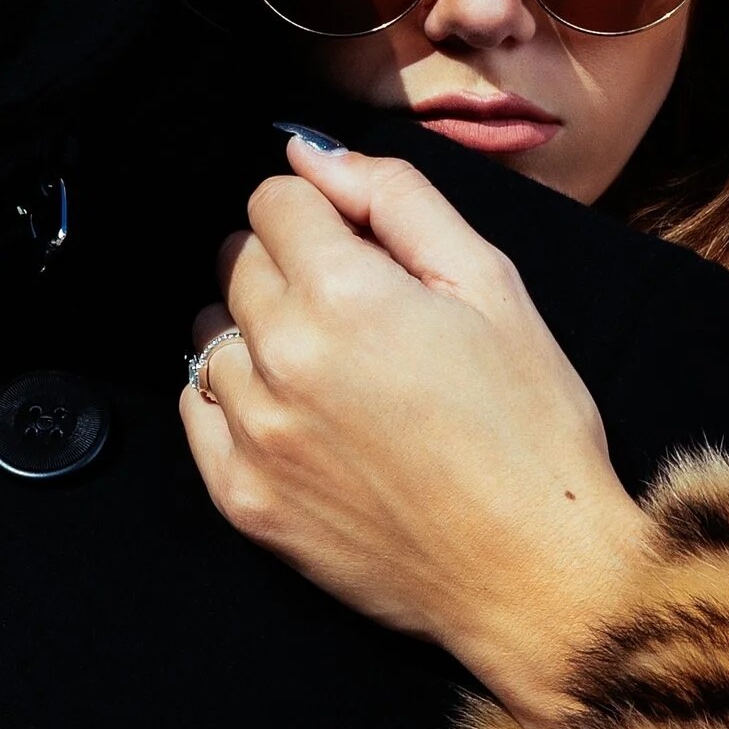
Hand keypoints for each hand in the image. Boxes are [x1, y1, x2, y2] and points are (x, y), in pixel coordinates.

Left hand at [181, 136, 659, 726]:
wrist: (533, 572)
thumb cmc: (531, 431)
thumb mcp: (492, 285)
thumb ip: (397, 201)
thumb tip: (313, 156)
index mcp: (346, 297)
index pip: (273, 200)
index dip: (320, 211)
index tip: (356, 242)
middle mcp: (284, 362)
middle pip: (237, 261)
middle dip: (288, 263)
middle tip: (358, 309)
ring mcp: (255, 436)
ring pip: (209, 336)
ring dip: (255, 332)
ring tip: (331, 368)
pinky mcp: (244, 499)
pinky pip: (195, 412)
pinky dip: (234, 400)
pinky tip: (298, 414)